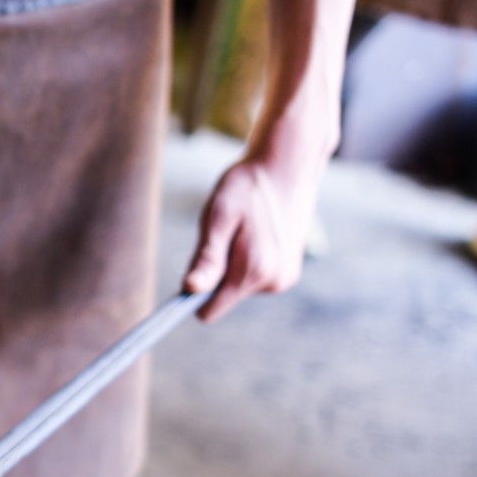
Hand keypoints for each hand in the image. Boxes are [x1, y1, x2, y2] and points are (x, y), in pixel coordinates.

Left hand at [183, 140, 325, 322]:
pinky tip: (255, 234)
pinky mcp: (288, 272)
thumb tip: (190, 290)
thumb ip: (207, 258)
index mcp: (255, 272)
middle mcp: (274, 282)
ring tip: (243, 230)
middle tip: (224, 235)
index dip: (193, 294)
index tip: (188, 272)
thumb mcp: (218, 218)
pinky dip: (247, 261)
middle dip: (215, 272)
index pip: (209, 310)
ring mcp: (284, 278)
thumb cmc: (246, 187)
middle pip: (222, 297)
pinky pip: (252, 279)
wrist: (287, 166)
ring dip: (232, 263)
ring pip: (237, 287)